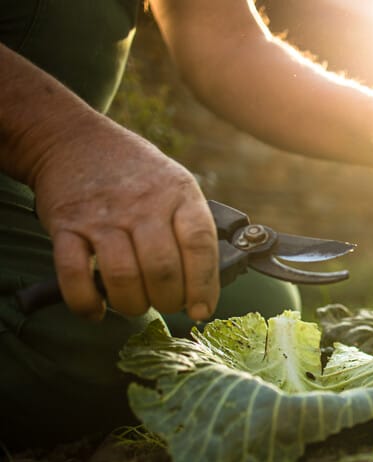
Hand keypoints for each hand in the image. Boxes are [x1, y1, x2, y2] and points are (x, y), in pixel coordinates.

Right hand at [31, 113, 218, 320]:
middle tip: (168, 305)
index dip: (204, 284)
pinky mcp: (66, 225)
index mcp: (178, 194)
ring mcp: (102, 215)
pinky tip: (96, 311)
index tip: (202, 309)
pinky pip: (74, 274)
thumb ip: (191, 227)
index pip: (200, 243)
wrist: (73, 139)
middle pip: (162, 267)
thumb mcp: (176, 185)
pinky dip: (85, 302)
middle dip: (169, 300)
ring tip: (136, 305)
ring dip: (132, 304)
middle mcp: (142, 204)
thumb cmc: (136, 173)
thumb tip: (206, 286)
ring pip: (122, 276)